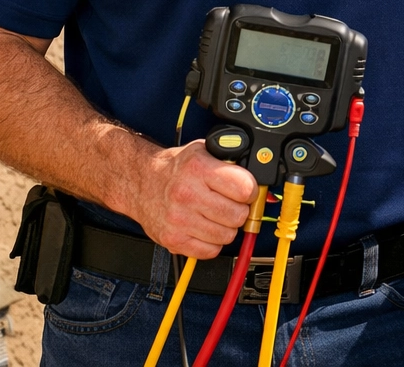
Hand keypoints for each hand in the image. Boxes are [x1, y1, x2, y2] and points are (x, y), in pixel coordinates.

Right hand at [132, 141, 257, 258]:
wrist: (141, 181)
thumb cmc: (175, 168)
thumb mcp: (204, 152)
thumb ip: (232, 163)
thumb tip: (262, 184)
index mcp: (198, 168)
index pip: (244, 188)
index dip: (250, 190)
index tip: (245, 190)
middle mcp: (187, 194)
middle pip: (238, 215)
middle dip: (239, 210)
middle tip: (230, 203)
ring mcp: (179, 220)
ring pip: (227, 235)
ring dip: (227, 227)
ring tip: (216, 215)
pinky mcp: (173, 240)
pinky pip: (210, 251)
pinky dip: (212, 243)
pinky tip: (205, 228)